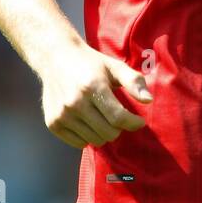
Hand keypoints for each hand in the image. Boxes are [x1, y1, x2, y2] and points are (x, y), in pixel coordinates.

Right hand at [37, 42, 152, 149]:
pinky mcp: (53, 123)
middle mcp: (75, 102)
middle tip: (117, 116)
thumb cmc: (91, 64)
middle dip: (119, 127)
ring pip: (95, 140)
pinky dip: (87, 137)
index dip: (133, 123)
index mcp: (92, 86)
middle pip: (108, 132)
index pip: (118, 117)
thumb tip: (148, 100)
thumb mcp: (114, 67)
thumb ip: (134, 81)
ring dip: (103, 132)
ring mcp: (62, 114)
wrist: (55, 58)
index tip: (139, 121)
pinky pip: (79, 144)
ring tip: (101, 117)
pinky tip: (87, 121)